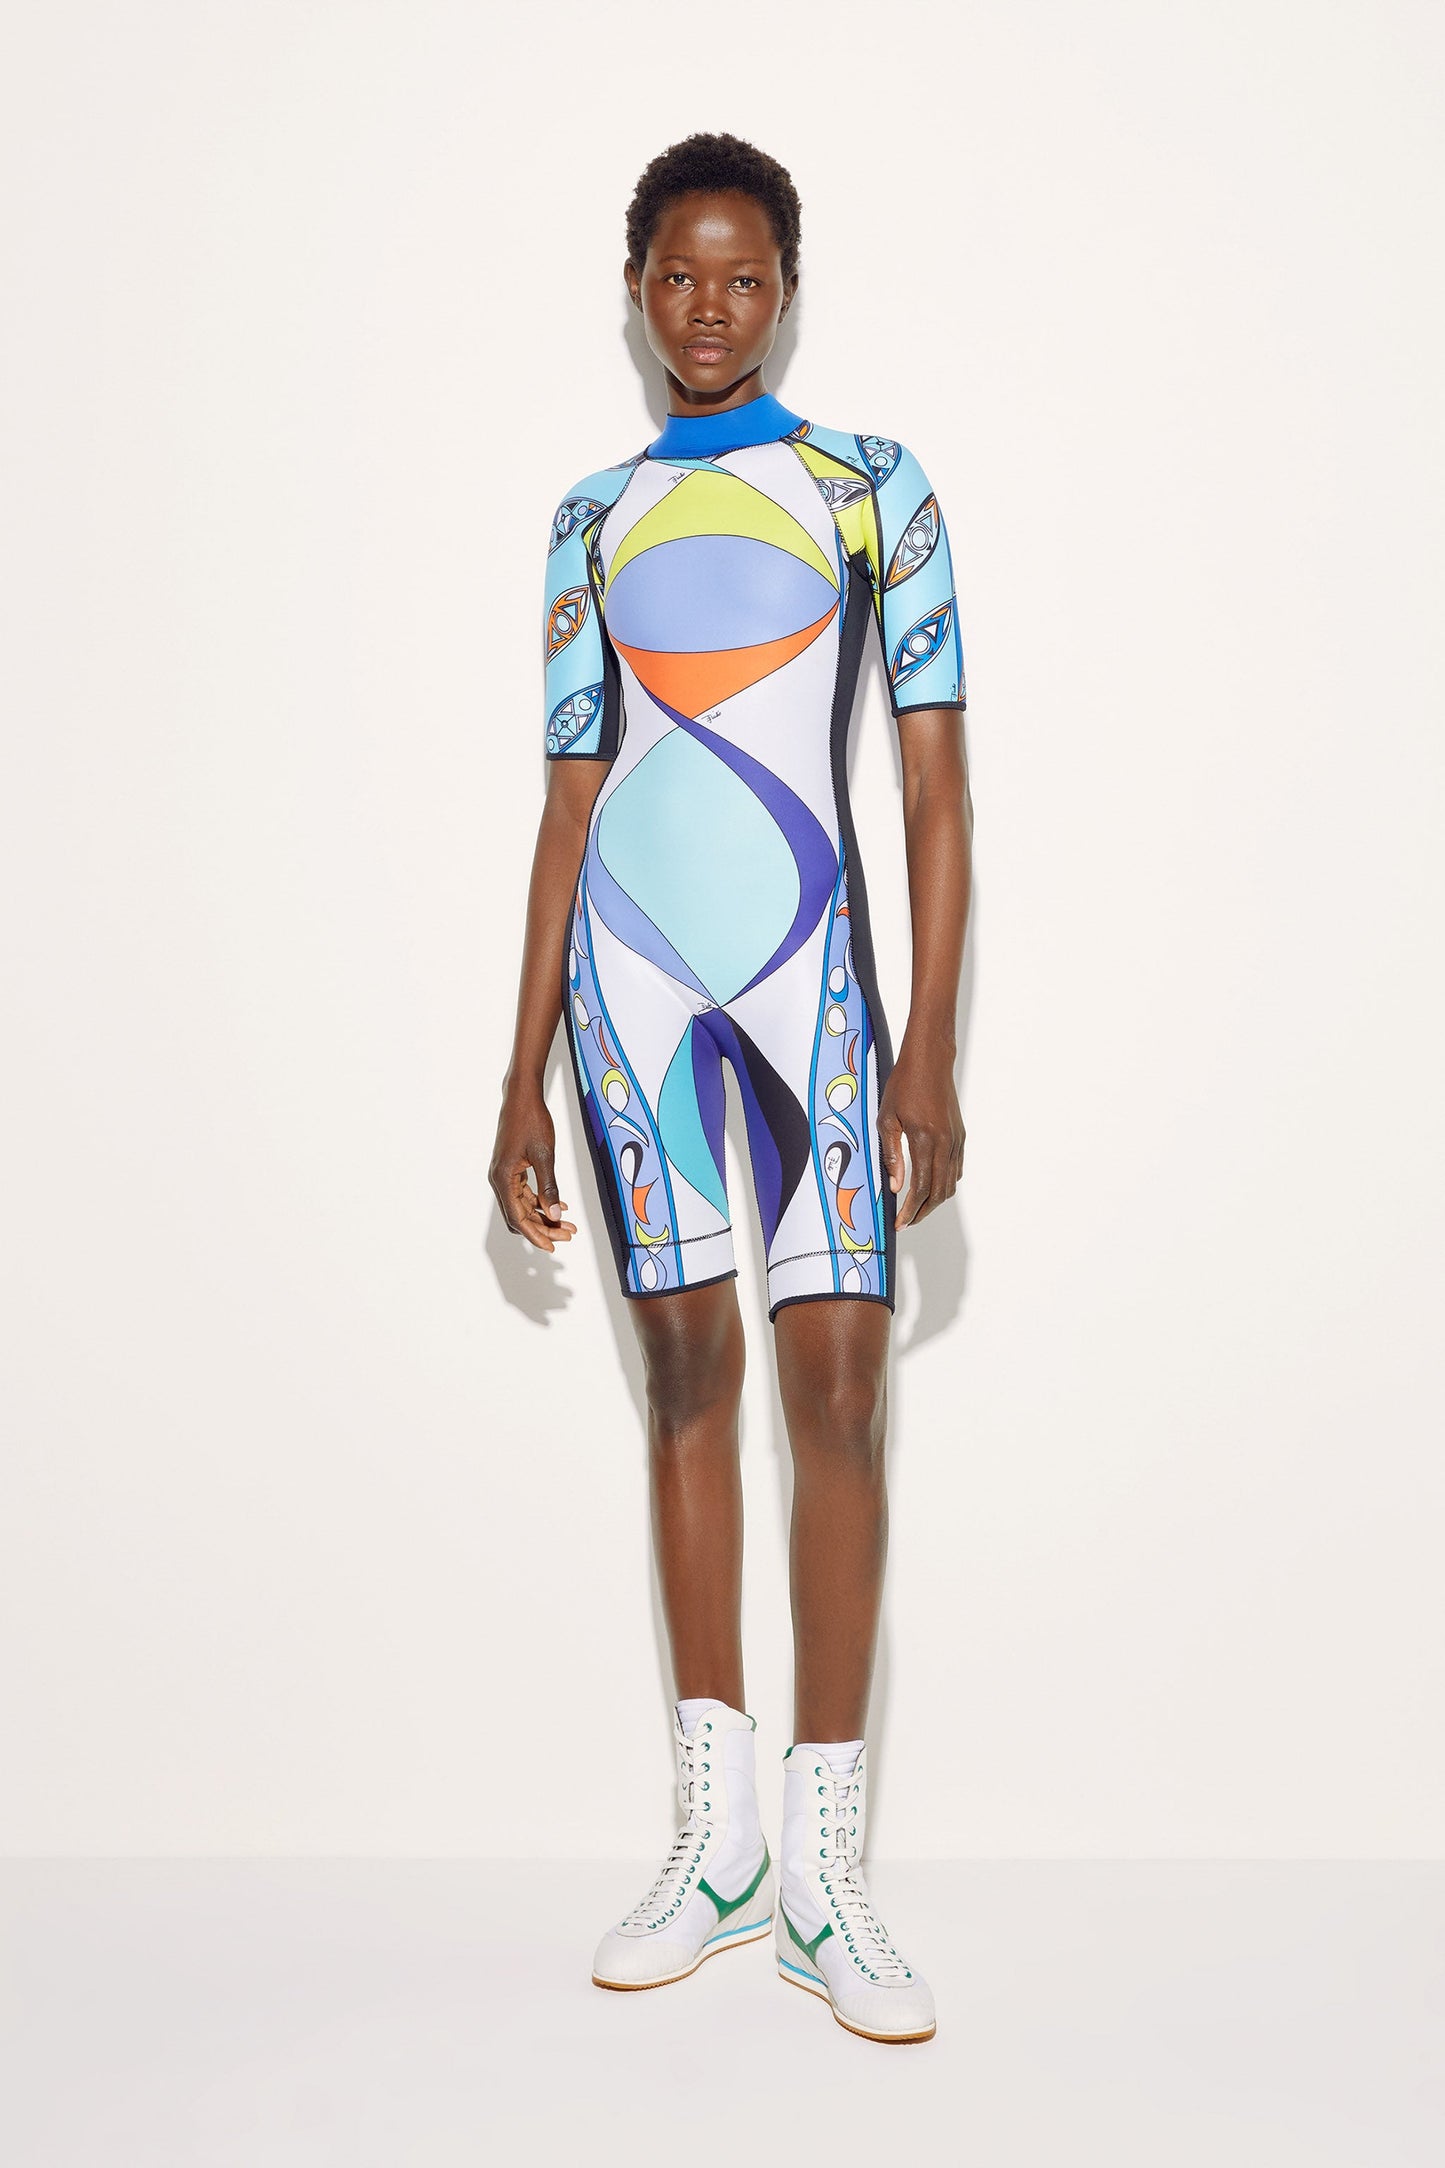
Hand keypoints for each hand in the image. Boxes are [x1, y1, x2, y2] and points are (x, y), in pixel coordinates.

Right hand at [489, 1084, 576, 1252]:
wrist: (522, 1096)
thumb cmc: (531, 1120)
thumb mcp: (544, 1156)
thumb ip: (549, 1187)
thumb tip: (556, 1214)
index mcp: (503, 1178)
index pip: (518, 1218)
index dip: (536, 1234)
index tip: (552, 1246)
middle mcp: (500, 1179)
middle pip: (520, 1215)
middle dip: (543, 1227)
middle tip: (567, 1235)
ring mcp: (505, 1174)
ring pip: (523, 1205)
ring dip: (544, 1215)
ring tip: (567, 1223)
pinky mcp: (511, 1168)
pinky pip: (524, 1192)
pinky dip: (540, 1201)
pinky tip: (559, 1205)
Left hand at [877, 1044, 964, 1228]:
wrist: (930, 1062)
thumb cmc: (904, 1085)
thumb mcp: (887, 1119)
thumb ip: (891, 1155)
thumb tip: (895, 1187)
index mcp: (925, 1140)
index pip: (920, 1188)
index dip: (910, 1210)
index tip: (900, 1222)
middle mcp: (945, 1143)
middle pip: (939, 1192)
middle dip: (922, 1212)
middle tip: (906, 1221)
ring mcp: (956, 1141)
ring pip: (950, 1184)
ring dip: (934, 1200)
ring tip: (916, 1208)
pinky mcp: (960, 1137)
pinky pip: (955, 1169)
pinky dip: (944, 1184)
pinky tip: (929, 1186)